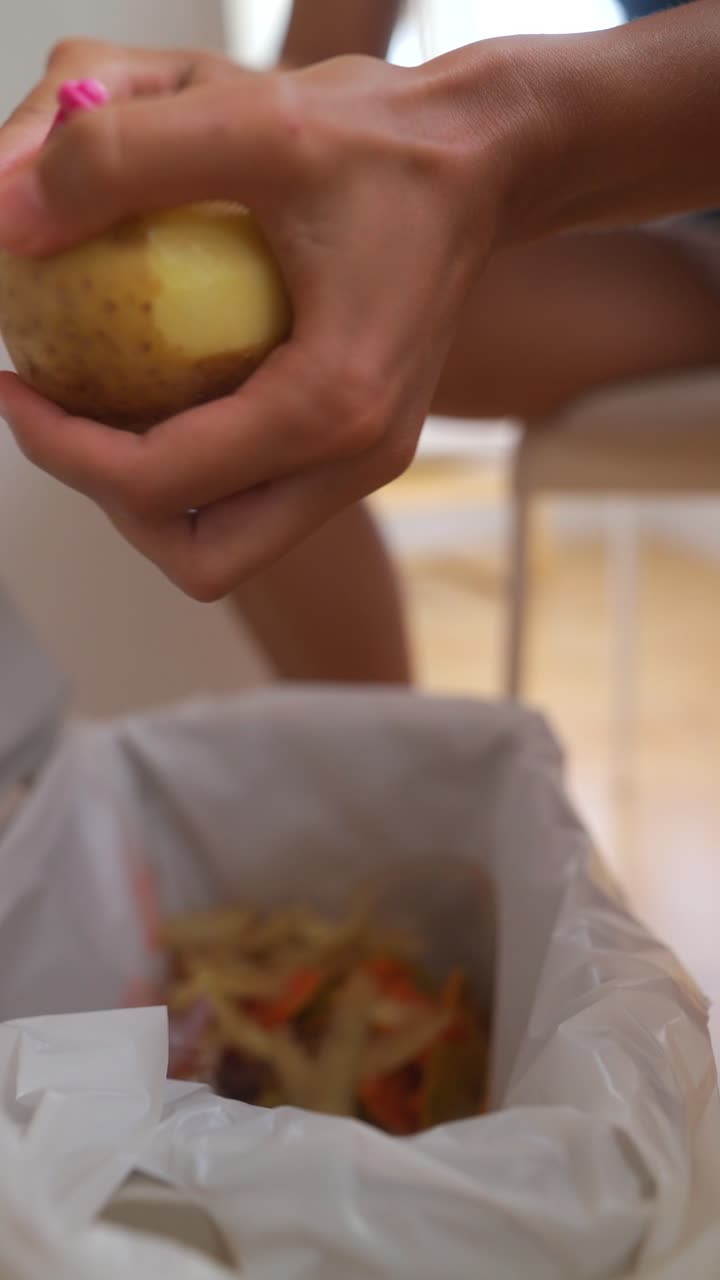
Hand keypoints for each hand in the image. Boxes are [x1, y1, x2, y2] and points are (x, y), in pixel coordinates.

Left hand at [0, 39, 500, 598]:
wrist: (485, 162)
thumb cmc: (385, 141)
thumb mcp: (251, 121)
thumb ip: (119, 158)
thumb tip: (9, 220)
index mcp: (331, 407)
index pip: (160, 487)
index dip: (60, 449)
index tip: (13, 387)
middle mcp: (355, 458)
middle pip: (202, 558)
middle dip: (112, 503)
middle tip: (65, 419)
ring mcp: (366, 462)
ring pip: (232, 542)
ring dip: (154, 498)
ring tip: (106, 410)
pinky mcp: (363, 446)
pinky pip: (260, 500)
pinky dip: (197, 472)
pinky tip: (166, 391)